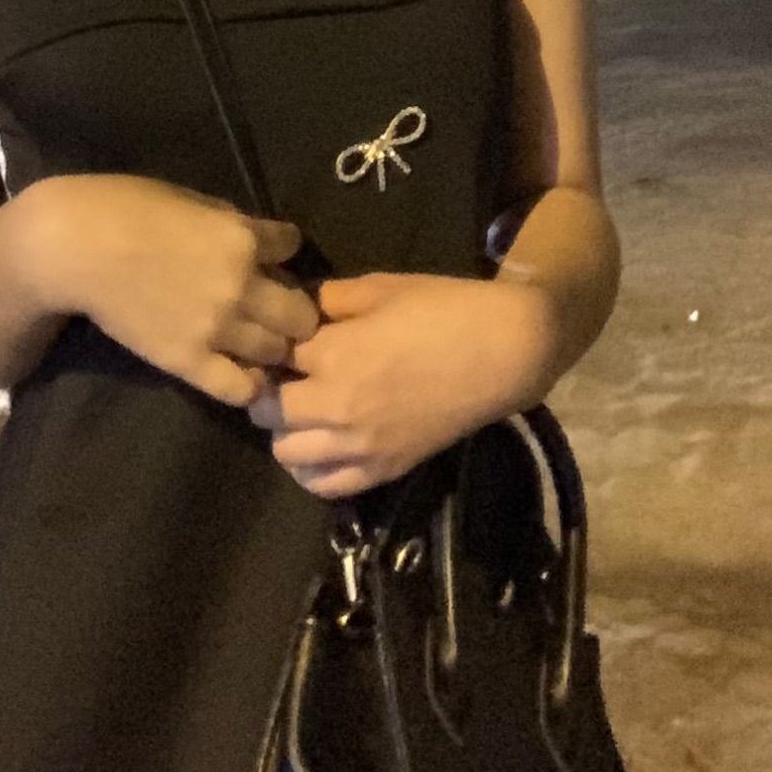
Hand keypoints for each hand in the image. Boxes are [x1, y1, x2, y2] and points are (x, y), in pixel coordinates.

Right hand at [31, 176, 319, 406]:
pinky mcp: (189, 361)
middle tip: (275, 310)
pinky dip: (251, 383)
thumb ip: (229, 221)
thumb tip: (256, 239)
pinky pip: (242, 387)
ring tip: (256, 342)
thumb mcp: (189, 199)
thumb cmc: (124, 208)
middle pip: (301, 312)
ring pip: (278, 351)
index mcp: (242, 236)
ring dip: (273, 345)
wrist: (74, 247)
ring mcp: (217, 328)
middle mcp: (241, 285)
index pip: (292, 246)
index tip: (271, 256)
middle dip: (294, 309)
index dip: (283, 250)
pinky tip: (242, 372)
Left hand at [251, 271, 564, 497]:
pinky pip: (326, 485)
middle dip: (268, 391)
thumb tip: (298, 306)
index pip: (273, 355)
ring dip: (285, 431)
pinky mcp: (385, 468)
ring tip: (303, 412)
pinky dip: (311, 470)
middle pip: (268, 410)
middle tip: (286, 376)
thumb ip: (332, 298)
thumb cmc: (444, 309)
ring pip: (286, 453)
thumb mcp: (382, 286)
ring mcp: (360, 444)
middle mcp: (338, 405)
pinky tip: (319, 448)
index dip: (274, 345)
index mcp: (334, 353)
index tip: (282, 340)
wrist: (504, 352)